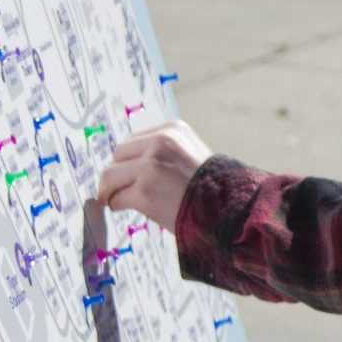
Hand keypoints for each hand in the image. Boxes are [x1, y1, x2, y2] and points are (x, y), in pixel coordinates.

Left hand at [97, 122, 214, 230]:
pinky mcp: (144, 191)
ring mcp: (151, 166)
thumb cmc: (214, 190)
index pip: (133, 140)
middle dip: (116, 173)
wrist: (231, 210)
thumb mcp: (191, 156)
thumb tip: (130, 167)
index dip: (127, 160)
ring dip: (111, 190)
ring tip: (115, 200)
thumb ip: (164, 154)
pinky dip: (115, 204)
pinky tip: (122, 208)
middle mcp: (160, 143)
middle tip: (116, 189)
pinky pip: (116, 197)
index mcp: (172, 130)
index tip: (126, 174)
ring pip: (110, 175)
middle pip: (118, 154)